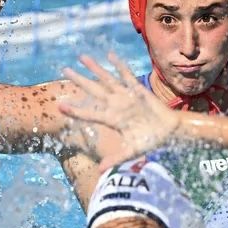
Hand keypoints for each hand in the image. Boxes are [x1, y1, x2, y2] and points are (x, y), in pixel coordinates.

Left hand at [58, 53, 179, 170]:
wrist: (168, 131)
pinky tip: (110, 55)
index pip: (89, 113)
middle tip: (65, 70)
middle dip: (80, 80)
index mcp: (112, 119)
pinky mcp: (137, 90)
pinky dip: (119, 66)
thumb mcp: (131, 151)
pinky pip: (126, 75)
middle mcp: (115, 105)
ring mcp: (125, 96)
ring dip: (95, 69)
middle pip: (93, 90)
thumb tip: (100, 171)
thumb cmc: (150, 141)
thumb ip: (116, 158)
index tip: (59, 105)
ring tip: (82, 57)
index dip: (75, 109)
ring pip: (107, 80)